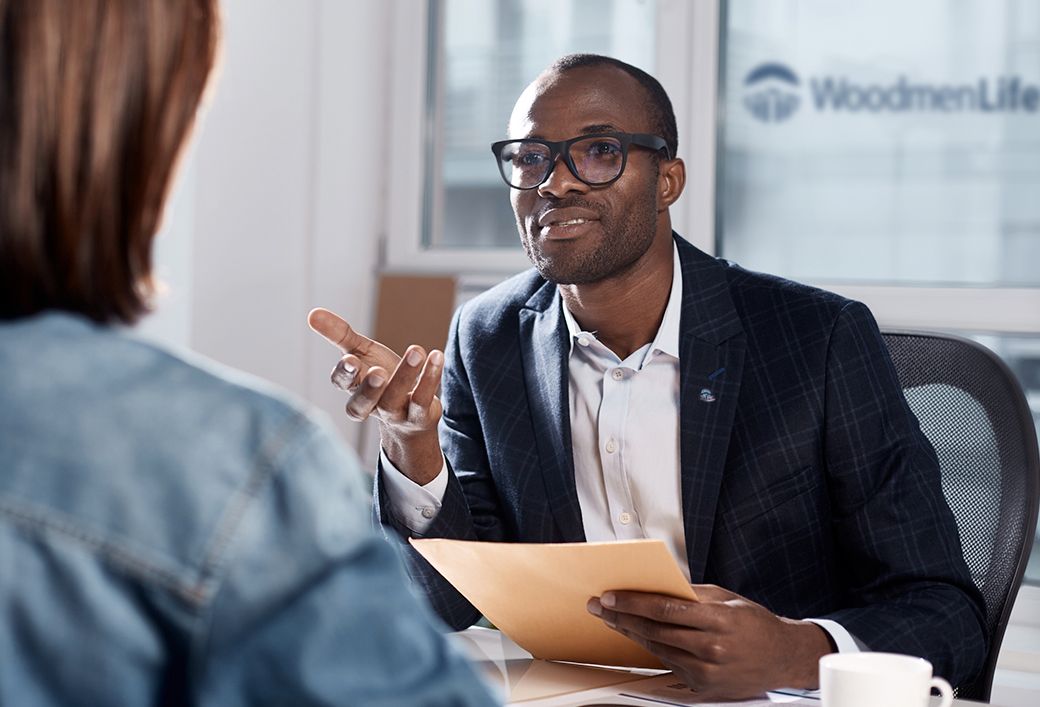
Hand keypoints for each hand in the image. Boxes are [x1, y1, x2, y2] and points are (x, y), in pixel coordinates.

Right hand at [307, 307, 444, 483]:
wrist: (411, 414)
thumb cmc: (381, 377)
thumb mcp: (360, 353)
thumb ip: (339, 335)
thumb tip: (312, 314)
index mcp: (353, 387)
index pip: (342, 384)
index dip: (345, 375)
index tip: (351, 361)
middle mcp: (371, 404)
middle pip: (363, 402)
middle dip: (369, 388)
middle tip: (379, 371)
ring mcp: (394, 413)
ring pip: (395, 399)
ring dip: (406, 374)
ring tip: (416, 350)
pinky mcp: (419, 416)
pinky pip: (423, 400)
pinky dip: (430, 378)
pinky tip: (436, 356)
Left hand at [586, 585, 832, 701]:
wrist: (782, 658)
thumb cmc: (754, 623)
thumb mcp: (727, 599)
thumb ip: (692, 594)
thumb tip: (657, 584)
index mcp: (718, 620)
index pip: (665, 609)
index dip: (633, 602)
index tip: (610, 596)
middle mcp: (711, 647)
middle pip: (655, 630)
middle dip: (621, 617)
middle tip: (599, 606)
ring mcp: (706, 670)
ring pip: (657, 648)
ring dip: (629, 633)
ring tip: (611, 619)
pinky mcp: (702, 686)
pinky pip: (668, 663)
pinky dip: (650, 648)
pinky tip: (635, 636)